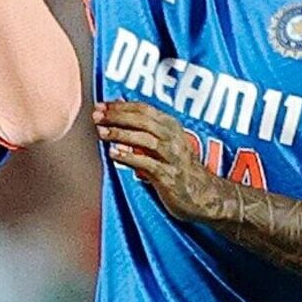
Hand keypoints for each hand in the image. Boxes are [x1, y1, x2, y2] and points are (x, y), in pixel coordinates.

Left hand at [95, 100, 225, 223]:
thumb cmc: (178, 167)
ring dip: (121, 134)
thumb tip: (119, 105)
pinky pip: (148, 164)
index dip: (121, 106)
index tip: (100, 105)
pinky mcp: (169, 177)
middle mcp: (173, 138)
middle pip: (143, 121)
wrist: (205, 196)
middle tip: (96, 115)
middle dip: (118, 116)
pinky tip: (113, 154)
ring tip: (101, 132)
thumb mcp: (165, 142)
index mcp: (171, 126)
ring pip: (145, 140)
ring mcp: (172, 157)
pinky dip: (129, 158)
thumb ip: (144, 127)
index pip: (144, 109)